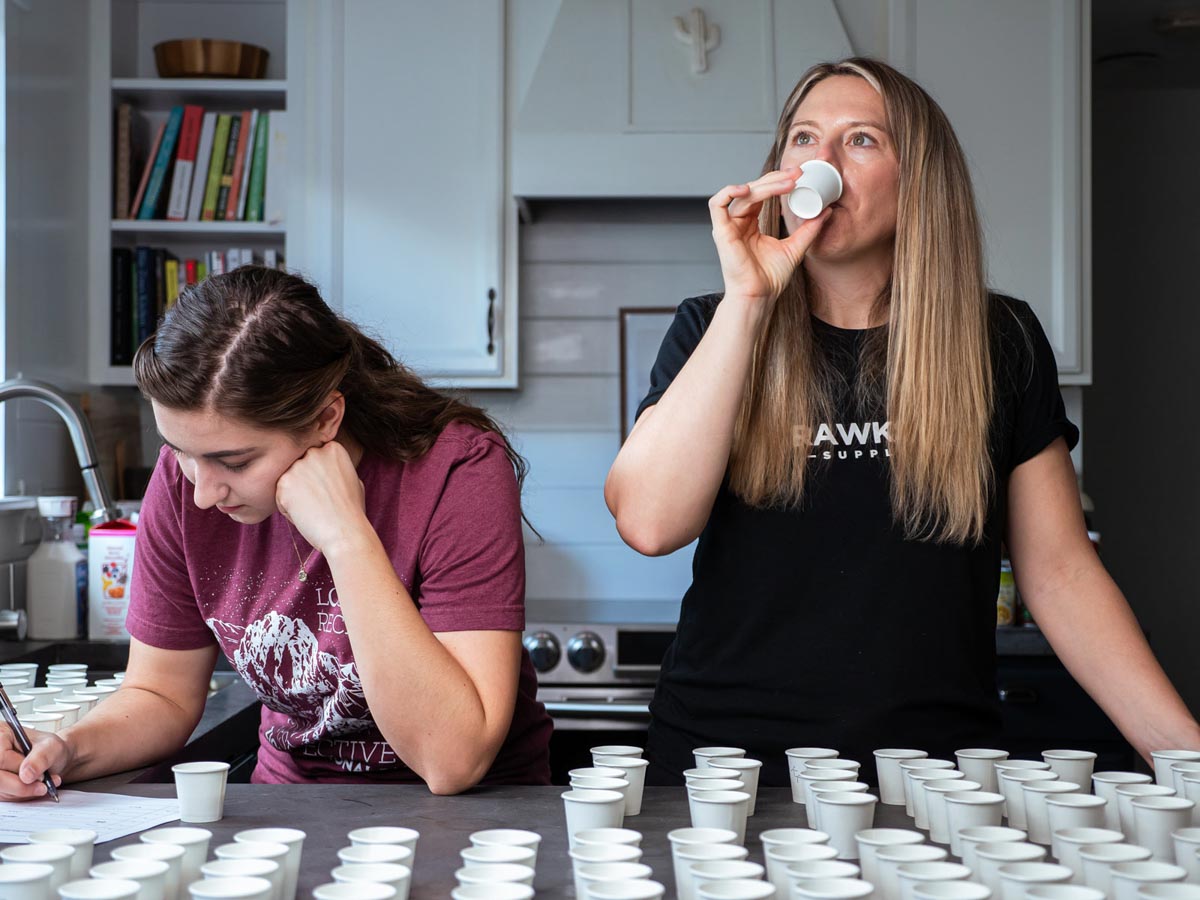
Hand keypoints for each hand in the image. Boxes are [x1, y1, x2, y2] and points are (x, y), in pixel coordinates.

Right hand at [0, 724, 67, 801]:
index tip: (40, 775)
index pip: (2, 758)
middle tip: (42, 787)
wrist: (55, 759)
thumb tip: (26, 775)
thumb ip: (41, 758)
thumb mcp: (53, 747)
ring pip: (1, 789)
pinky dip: (20, 795)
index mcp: (2, 734)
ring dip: (23, 792)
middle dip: (21, 786)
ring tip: (42, 785)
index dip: (20, 769)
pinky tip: (32, 787)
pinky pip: (4, 796)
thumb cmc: (51, 749)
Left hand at [275, 440, 370, 556]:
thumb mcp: (352, 478)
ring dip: (296, 496)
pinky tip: (306, 514)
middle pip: (299, 467)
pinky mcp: (284, 484)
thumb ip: (335, 468)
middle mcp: (314, 452)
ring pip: (288, 482)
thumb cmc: (351, 510)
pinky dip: (289, 509)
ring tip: (314, 509)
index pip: (314, 459)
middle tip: (321, 501)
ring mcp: (297, 467)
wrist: (345, 532)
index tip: (331, 491)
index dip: (320, 477)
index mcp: (333, 448)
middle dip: (305, 483)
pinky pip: (280, 497)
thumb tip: (326, 467)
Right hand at [709, 167, 831, 307]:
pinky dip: (730, 191)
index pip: (762, 194)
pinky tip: (748, 189)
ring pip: (742, 194)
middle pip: (753, 190)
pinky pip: (717, 203)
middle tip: (796, 174)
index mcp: (751, 224)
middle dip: (775, 179)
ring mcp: (728, 226)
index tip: (798, 176)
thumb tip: (827, 212)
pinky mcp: (721, 231)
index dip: (778, 182)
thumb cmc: (770, 278)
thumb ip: (809, 229)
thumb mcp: (796, 247)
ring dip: (765, 185)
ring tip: (786, 183)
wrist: (760, 296)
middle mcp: (738, 222)